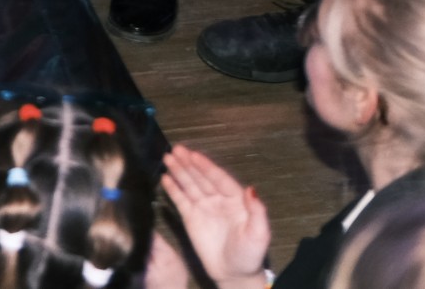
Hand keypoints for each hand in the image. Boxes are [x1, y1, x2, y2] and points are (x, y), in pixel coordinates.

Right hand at [162, 145, 272, 288]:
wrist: (234, 274)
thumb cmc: (250, 255)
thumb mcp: (259, 234)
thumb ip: (257, 211)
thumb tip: (251, 189)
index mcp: (235, 200)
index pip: (218, 178)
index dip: (206, 166)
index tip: (193, 155)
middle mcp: (218, 200)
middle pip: (201, 177)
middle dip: (189, 163)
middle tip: (176, 150)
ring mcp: (203, 208)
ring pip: (189, 185)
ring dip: (179, 171)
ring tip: (168, 158)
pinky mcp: (191, 218)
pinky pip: (181, 200)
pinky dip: (173, 189)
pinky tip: (165, 178)